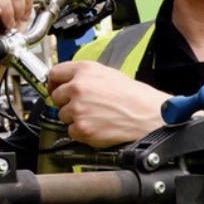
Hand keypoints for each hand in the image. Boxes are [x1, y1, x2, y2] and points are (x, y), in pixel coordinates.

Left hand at [48, 60, 169, 145]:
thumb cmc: (136, 96)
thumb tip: (70, 82)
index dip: (54, 83)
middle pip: (56, 97)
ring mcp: (78, 109)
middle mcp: (78, 88)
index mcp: (85, 70)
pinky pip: (72, 132)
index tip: (56, 88)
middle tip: (85, 107)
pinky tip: (99, 126)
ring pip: (64, 116)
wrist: (149, 115)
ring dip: (76, 118)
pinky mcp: (82, 128)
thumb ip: (86, 76)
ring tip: (97, 117)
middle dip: (68, 103)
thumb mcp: (110, 74)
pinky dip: (83, 132)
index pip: (54, 74)